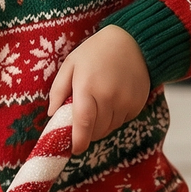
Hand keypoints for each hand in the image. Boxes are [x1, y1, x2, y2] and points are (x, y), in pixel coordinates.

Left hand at [48, 24, 151, 154]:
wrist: (133, 42)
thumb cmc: (95, 52)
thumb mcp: (70, 65)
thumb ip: (58, 90)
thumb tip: (52, 115)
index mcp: (88, 87)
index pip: (83, 122)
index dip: (78, 140)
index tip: (72, 149)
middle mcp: (109, 97)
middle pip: (96, 130)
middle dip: (86, 133)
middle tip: (80, 123)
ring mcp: (126, 102)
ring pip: (109, 128)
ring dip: (99, 126)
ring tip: (96, 106)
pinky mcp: (138, 104)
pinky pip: (122, 121)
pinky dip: (114, 119)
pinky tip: (111, 101)